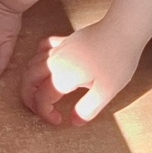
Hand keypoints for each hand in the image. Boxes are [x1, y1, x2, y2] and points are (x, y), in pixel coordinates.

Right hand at [22, 25, 141, 125]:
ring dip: (29, 80)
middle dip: (28, 98)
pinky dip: (38, 57)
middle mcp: (54, 63)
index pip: (42, 99)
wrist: (123, 31)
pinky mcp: (65, 40)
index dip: (45, 114)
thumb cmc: (117, 60)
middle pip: (28, 81)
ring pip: (31, 65)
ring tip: (38, 91)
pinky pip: (43, 48)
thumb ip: (88, 109)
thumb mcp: (106, 91)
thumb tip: (74, 122)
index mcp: (61, 77)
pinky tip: (45, 62)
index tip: (58, 121)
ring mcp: (58, 49)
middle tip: (39, 110)